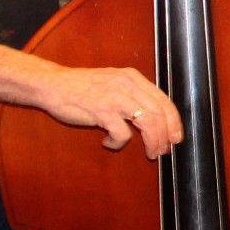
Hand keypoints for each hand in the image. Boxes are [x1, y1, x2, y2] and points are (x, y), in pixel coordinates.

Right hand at [38, 66, 184, 158]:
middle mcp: (127, 85)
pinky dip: (119, 143)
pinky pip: (122, 134)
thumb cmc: (82, 87)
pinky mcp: (101, 112)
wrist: (53, 84)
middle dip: (166, 135)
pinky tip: (109, 143)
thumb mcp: (113, 82)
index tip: (176, 136)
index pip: (163, 99)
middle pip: (160, 113)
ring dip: (153, 142)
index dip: (174, 120)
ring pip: (148, 123)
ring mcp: (115, 98)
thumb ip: (132, 94)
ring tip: (150, 153)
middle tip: (165, 150)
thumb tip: (154, 116)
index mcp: (133, 77)